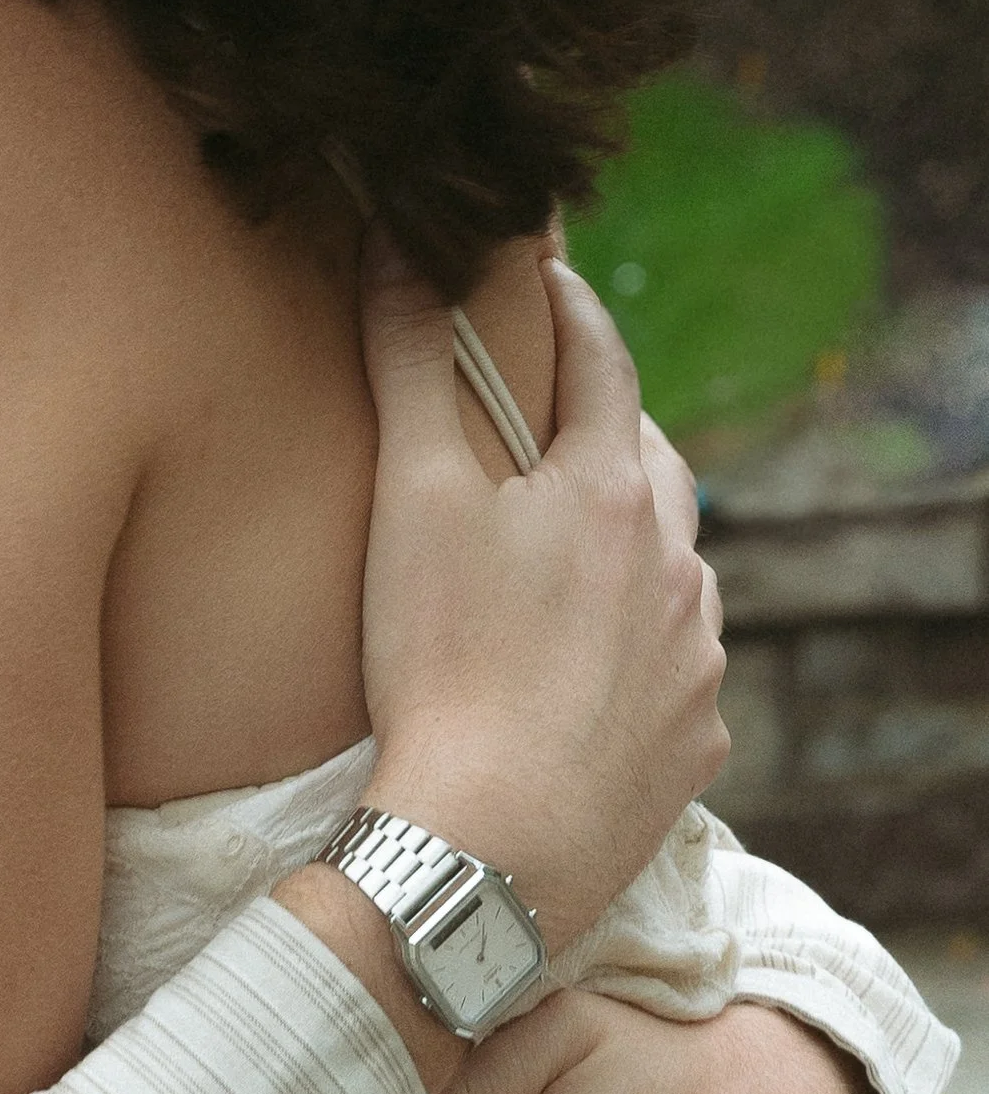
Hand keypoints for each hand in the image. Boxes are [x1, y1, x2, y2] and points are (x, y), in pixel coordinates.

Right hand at [353, 237, 727, 947]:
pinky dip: (641, 653)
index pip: (603, 366)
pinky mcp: (695, 741)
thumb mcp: (411, 500)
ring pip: (675, 574)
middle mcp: (678, 565)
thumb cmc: (442, 664)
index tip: (547, 278)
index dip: (571, 313)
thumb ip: (408, 367)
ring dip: (633, 553)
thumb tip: (398, 249)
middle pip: (657, 467)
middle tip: (557, 433)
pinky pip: (677, 673)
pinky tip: (589, 676)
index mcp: (613, 491)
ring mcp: (695, 659)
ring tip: (571, 565)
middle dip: (610, 437)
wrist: (490, 844)